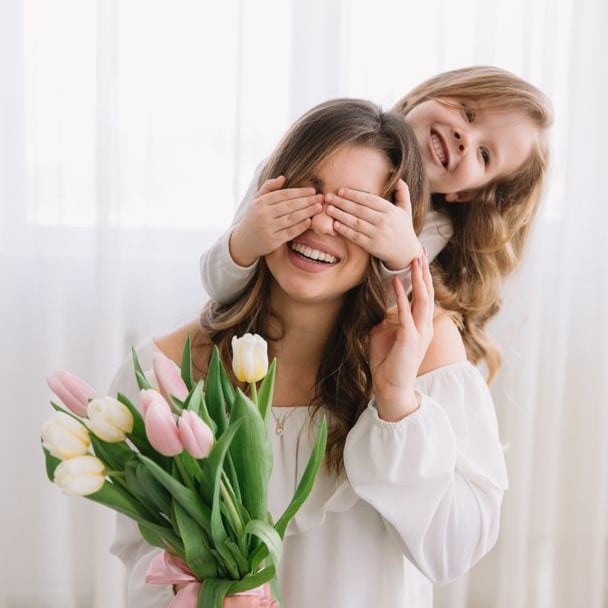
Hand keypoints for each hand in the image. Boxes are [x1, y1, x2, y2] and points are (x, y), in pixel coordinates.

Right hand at [230, 176, 323, 266]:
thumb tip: (283, 178)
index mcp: (260, 203)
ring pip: (291, 218)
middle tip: (320, 198)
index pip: (284, 195)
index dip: (299, 192)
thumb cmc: (253, 218)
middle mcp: (263, 215)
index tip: (312, 190)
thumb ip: (268, 187)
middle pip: (290, 206)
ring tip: (318, 207)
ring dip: (307, 212)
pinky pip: (290, 232)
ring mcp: (268, 229)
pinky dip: (300, 227)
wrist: (243, 242)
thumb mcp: (256, 201)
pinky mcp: (273, 241)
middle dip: (307, 201)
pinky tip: (309, 221)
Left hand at [325, 179, 421, 269]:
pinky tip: (335, 225)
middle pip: (359, 209)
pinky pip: (355, 236)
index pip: (368, 199)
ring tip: (329, 209)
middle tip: (328, 197)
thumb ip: (403, 193)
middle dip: (342, 202)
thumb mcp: (406, 209)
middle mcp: (383, 221)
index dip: (353, 194)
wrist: (406, 253)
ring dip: (340, 215)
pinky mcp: (372, 246)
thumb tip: (399, 178)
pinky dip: (345, 230)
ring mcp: (377, 234)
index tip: (340, 190)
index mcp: (389, 210)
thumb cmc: (404, 229)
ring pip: (355, 222)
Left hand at [369, 250, 433, 420]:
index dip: (422, 277)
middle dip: (424, 271)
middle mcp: (425, 326)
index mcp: (421, 325)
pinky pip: (406, 313)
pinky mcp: (409, 339)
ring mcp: (420, 332)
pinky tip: (396, 282)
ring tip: (413, 260)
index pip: (425, 296)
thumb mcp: (385, 335)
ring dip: (418, 279)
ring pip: (423, 299)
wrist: (391, 387)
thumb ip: (387, 320)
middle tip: (420, 250)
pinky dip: (401, 297)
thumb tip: (380, 309)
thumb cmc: (387, 362)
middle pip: (428, 292)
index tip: (418, 258)